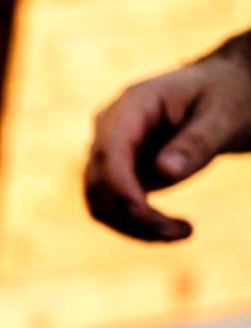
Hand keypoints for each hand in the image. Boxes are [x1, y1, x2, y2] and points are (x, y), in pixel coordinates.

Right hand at [84, 36, 250, 242]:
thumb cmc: (227, 96)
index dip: (120, 185)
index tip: (144, 214)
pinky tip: (169, 229)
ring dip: (133, 227)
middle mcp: (110, 128)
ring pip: (100, 202)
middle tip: (183, 232)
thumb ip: (197, 141)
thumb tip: (165, 171)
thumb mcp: (224, 114)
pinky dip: (135, 226)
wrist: (223, 95)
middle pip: (101, 182)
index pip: (111, 151)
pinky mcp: (118, 173)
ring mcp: (110, 152)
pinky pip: (113, 207)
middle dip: (134, 215)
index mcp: (133, 104)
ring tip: (180, 233)